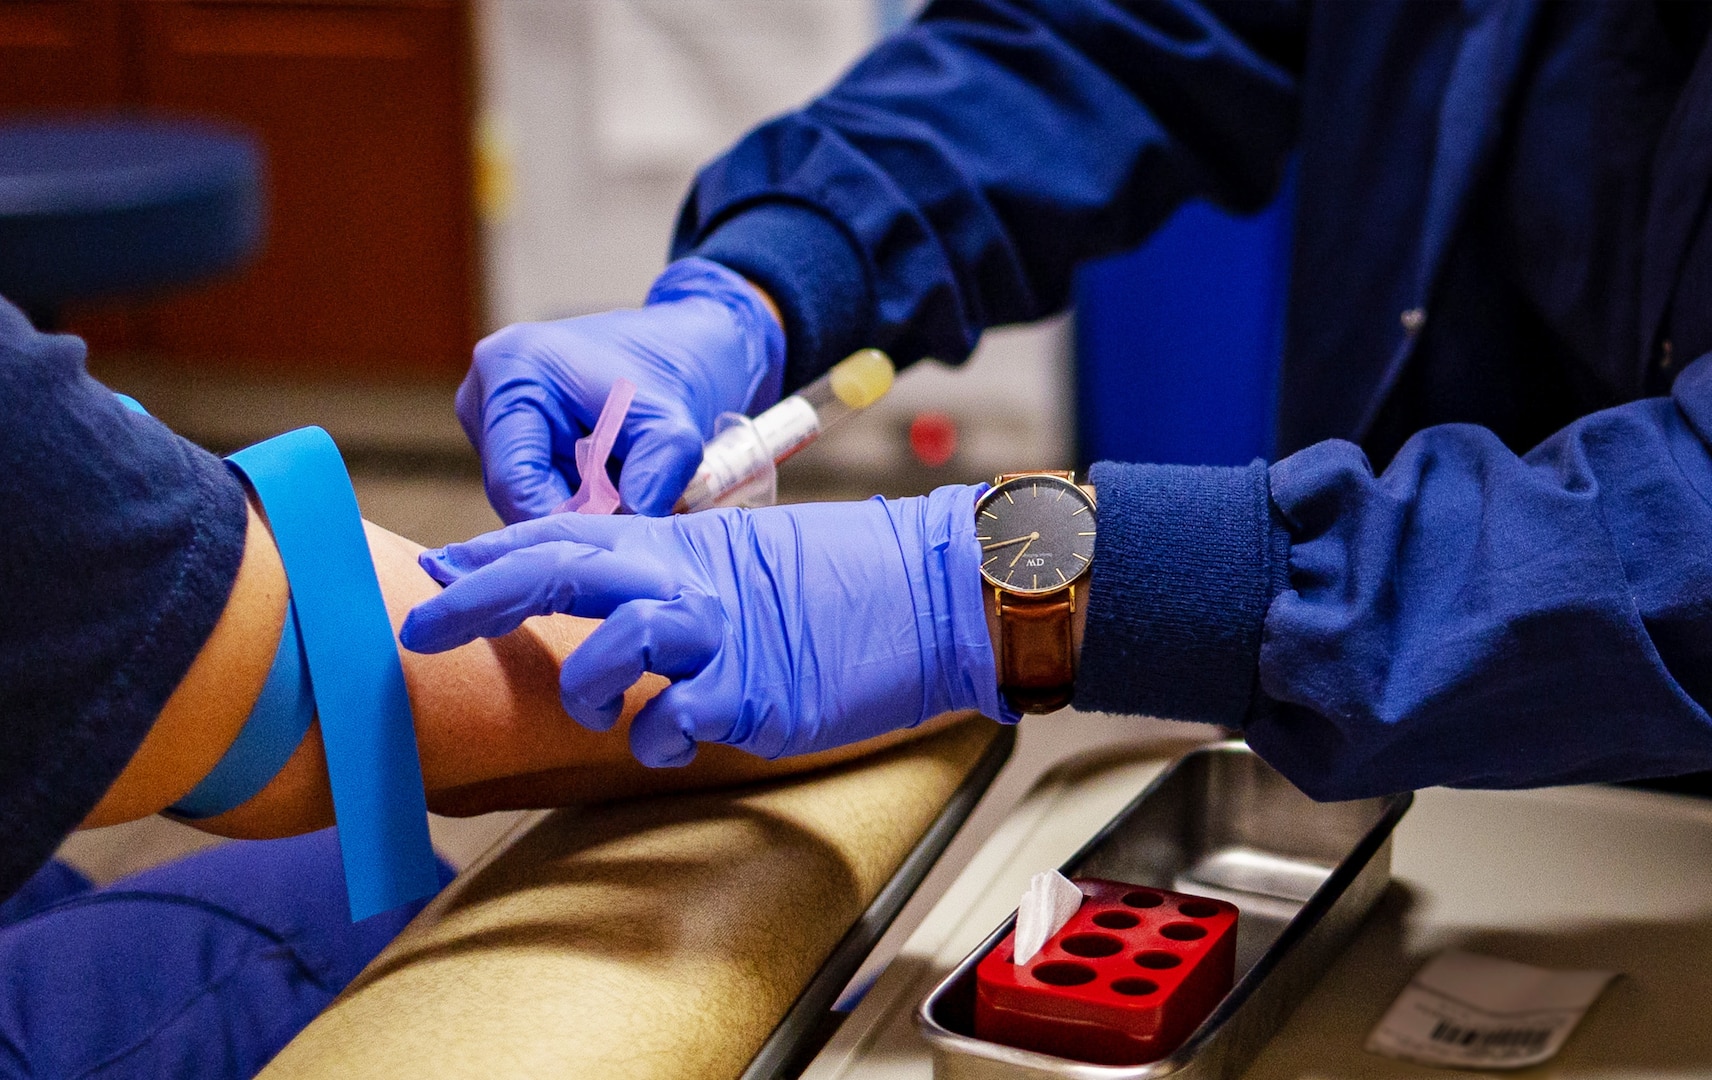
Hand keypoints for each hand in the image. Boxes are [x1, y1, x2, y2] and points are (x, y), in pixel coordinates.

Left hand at [399, 486, 1007, 765]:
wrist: (938, 591)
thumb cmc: (844, 585)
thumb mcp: (746, 565)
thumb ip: (675, 581)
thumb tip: (611, 613)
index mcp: (682, 546)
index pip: (567, 536)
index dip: (493, 555)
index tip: (434, 573)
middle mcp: (690, 581)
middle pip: (563, 570)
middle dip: (481, 596)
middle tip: (416, 624)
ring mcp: (723, 635)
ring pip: (616, 641)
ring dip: (585, 680)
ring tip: (592, 707)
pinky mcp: (759, 689)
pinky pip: (680, 716)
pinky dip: (657, 736)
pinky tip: (662, 744)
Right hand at [458, 258, 783, 520]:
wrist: (681, 343)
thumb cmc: (675, 370)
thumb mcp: (675, 425)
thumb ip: (655, 475)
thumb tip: (628, 526)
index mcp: (511, 371)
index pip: (514, 480)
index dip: (563, 520)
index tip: (614, 537)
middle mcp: (484, 391)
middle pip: (512, 492)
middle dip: (574, 513)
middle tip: (632, 513)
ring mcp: (488, 413)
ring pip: (523, 495)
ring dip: (578, 505)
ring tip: (628, 482)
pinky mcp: (505, 432)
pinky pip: (533, 485)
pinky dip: (576, 493)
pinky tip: (612, 476)